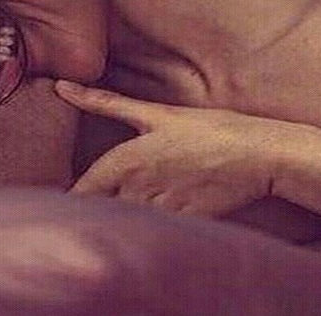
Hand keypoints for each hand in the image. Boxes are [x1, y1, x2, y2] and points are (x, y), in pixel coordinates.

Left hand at [55, 81, 313, 216]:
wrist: (258, 154)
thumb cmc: (208, 128)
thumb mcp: (156, 112)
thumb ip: (106, 102)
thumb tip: (62, 86)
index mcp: (126, 161)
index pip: (82, 190)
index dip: (70, 196)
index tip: (62, 198)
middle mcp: (137, 189)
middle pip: (98, 211)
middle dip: (89, 211)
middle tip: (83, 207)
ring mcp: (160, 210)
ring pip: (123, 224)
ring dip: (116, 220)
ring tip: (113, 214)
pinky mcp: (180, 225)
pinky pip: (153, 234)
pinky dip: (146, 230)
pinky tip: (148, 223)